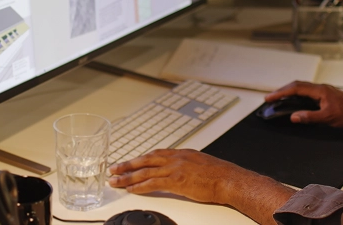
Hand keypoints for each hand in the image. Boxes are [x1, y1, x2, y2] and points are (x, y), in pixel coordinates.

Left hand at [109, 149, 295, 224]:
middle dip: (127, 165)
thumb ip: (187, 165)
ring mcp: (174, 168)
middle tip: (113, 169)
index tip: (129, 162)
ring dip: (128, 177)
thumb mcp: (200, 163)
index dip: (139, 159)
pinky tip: (131, 189)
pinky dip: (140, 186)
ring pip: (144, 171)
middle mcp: (175, 158)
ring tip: (115, 181)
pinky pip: (152, 183)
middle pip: (144, 160)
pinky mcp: (175, 181)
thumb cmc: (219, 174)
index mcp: (181, 153)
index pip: (154, 154)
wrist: (229, 179)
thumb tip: (180, 171)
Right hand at [265, 81, 342, 126]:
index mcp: (319, 90)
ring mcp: (323, 89)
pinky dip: (297, 94)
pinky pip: (307, 90)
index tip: (269, 97)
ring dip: (289, 91)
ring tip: (279, 98)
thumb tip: (294, 116)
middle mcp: (320, 87)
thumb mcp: (327, 118)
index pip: (295, 88)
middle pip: (296, 85)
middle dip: (282, 90)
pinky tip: (295, 100)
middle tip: (270, 97)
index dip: (280, 92)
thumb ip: (309, 117)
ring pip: (302, 87)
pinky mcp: (326, 93)